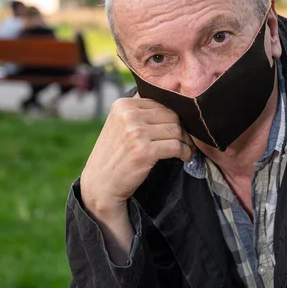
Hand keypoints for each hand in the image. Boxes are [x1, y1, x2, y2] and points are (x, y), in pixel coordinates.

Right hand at [80, 96, 194, 221]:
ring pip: (176, 130)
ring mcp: (135, 132)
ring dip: (186, 141)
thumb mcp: (119, 125)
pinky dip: (185, 152)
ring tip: (186, 150)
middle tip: (186, 141)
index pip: (160, 102)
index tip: (178, 128)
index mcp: (123, 105)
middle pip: (171, 115)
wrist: (100, 185)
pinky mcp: (143, 151)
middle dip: (182, 129)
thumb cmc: (114, 156)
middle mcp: (128, 115)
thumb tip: (172, 102)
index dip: (173, 116)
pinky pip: (176, 146)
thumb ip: (139, 111)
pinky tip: (184, 157)